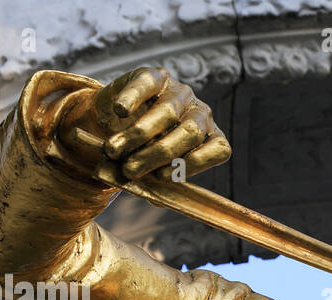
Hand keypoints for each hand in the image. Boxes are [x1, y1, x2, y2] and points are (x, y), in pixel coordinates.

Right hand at [61, 66, 230, 182]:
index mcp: (209, 137)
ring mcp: (180, 92)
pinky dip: (132, 98)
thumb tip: (150, 193)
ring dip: (137, 135)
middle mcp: (200, 113)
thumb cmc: (143, 149)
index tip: (161, 178)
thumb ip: (156, 181)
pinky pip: (146, 85)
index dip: (195, 164)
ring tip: (113, 150)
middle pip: (189, 133)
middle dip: (157, 154)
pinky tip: (120, 111)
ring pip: (167, 113)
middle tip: (129, 170)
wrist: (119, 117)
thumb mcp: (154, 168)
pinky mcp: (156, 75)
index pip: (218, 149)